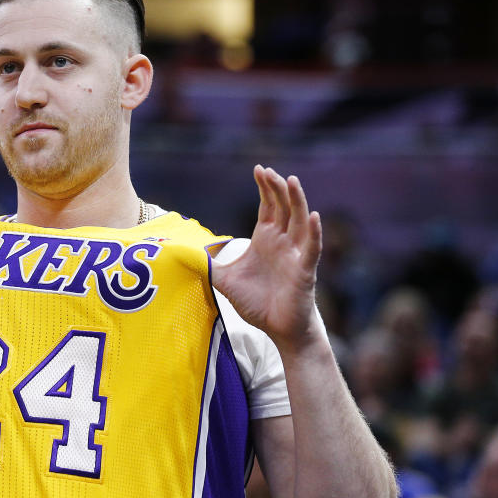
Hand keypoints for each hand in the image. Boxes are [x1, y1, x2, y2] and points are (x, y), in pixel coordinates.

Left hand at [211, 165, 322, 352]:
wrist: (277, 328)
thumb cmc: (257, 303)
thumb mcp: (225, 280)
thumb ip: (208, 265)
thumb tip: (183, 255)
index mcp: (266, 240)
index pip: (268, 207)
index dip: (264, 188)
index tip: (258, 169)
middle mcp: (283, 242)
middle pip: (283, 207)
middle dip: (276, 188)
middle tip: (268, 170)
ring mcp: (296, 254)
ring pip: (299, 221)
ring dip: (297, 200)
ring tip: (292, 180)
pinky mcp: (305, 270)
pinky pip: (312, 248)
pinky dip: (314, 232)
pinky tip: (313, 216)